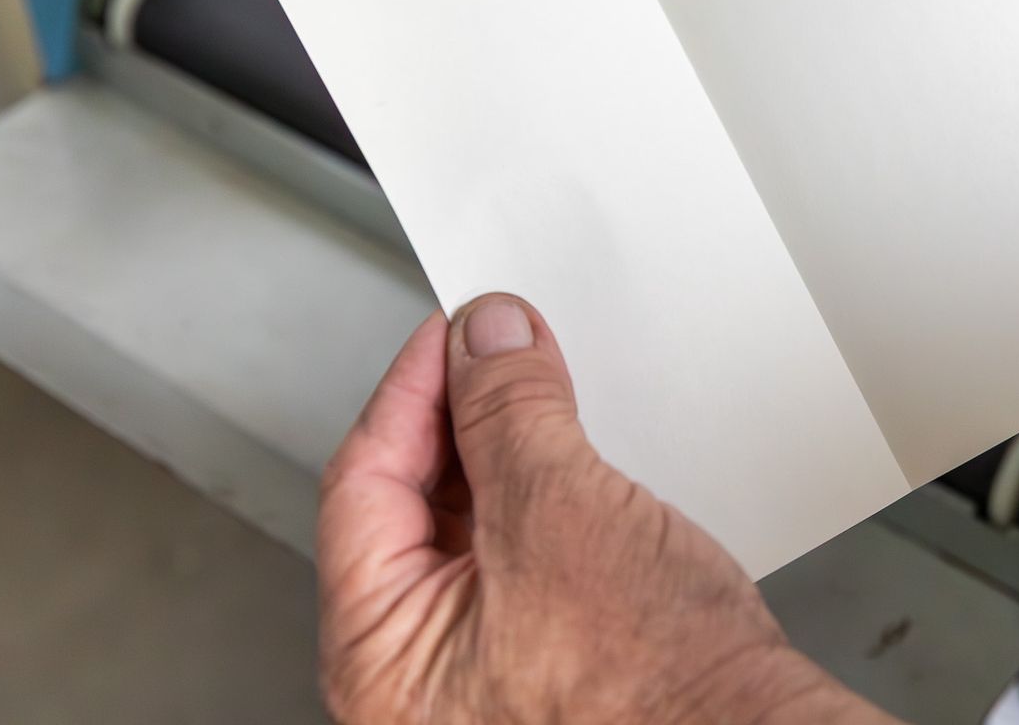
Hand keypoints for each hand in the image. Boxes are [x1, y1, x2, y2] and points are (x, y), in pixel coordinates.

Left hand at [319, 293, 894, 723]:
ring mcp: (475, 676)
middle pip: (406, 506)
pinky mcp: (538, 663)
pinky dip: (535, 496)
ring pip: (464, 529)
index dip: (412, 389)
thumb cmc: (655, 686)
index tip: (455, 332)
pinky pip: (513, 558)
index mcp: (379, 658)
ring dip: (501, 452)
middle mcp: (411, 680)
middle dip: (458, 418)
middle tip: (501, 350)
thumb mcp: (560, 508)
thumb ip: (505, 409)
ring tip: (542, 393)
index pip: (362, 485)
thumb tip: (482, 342)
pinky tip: (572, 456)